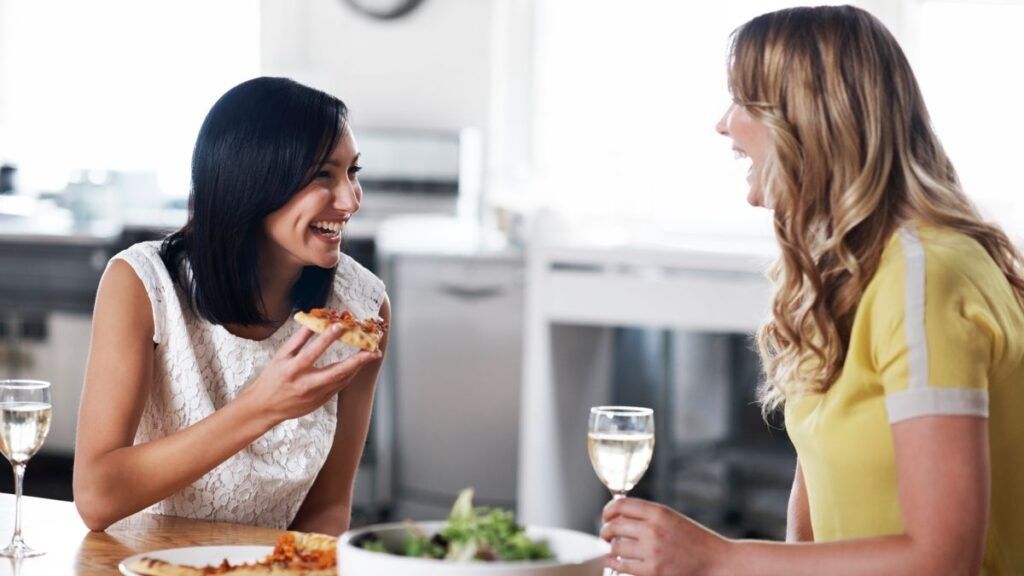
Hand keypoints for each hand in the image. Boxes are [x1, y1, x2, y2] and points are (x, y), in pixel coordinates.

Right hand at [240, 325, 380, 426]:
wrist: (265, 407)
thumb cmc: (272, 378)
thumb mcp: (280, 356)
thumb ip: (298, 340)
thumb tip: (312, 322)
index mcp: (293, 370)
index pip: (312, 352)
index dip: (326, 339)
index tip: (340, 326)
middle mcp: (305, 384)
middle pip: (336, 372)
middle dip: (357, 361)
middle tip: (373, 350)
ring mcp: (315, 396)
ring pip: (341, 381)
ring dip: (357, 367)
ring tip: (371, 355)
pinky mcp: (320, 402)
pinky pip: (339, 387)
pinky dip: (349, 375)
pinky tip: (357, 366)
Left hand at [601, 497, 730, 575]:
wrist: (716, 562)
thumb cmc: (694, 541)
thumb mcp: (672, 518)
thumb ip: (647, 516)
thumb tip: (618, 515)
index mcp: (659, 512)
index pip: (621, 505)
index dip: (608, 510)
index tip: (606, 517)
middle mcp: (653, 529)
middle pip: (614, 526)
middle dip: (605, 531)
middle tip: (605, 535)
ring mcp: (652, 551)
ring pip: (615, 546)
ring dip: (611, 548)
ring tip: (613, 549)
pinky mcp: (652, 572)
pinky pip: (621, 565)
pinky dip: (614, 563)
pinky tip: (616, 561)